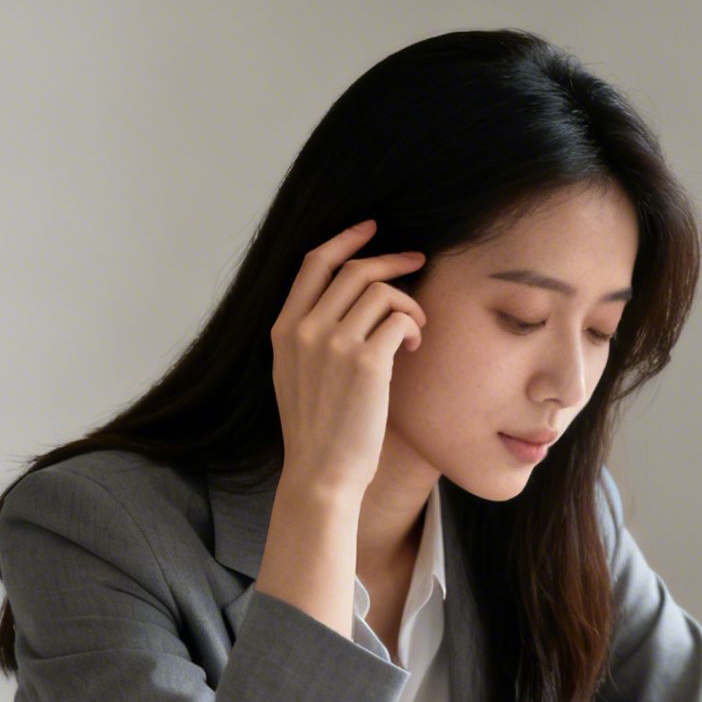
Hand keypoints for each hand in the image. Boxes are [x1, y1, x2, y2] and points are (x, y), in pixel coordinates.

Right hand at [269, 220, 427, 500]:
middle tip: (418, 261)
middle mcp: (305, 329)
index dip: (346, 239)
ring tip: (414, 327)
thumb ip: (309, 335)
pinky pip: (399, 319)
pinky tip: (414, 344)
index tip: (371, 227)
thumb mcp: (294, 374)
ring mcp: (333, 344)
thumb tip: (348, 301)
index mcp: (283, 329)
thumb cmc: (316, 429)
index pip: (314, 262)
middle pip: (355, 270)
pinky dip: (413, 325)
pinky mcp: (366, 363)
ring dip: (408, 303)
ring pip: (382, 292)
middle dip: (393, 260)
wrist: (321, 473)